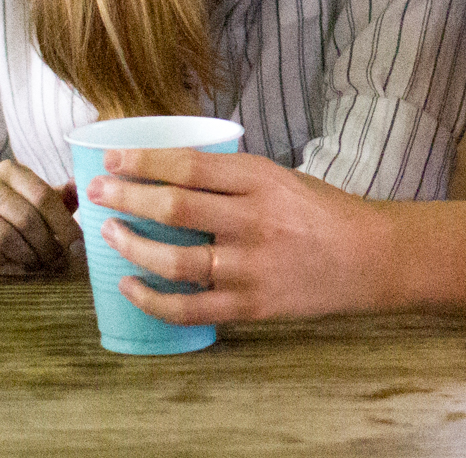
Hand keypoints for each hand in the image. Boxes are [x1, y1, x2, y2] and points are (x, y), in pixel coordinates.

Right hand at [0, 159, 78, 275]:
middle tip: (56, 262)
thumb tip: (80, 186)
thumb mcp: (35, 207)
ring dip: (24, 255)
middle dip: (46, 244)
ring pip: (2, 234)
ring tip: (35, 265)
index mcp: (9, 170)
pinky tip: (6, 265)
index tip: (77, 246)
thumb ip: (58, 198)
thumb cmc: (8, 220)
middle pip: (24, 216)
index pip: (42, 195)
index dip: (63, 223)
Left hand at [83, 149, 394, 322]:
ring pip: (176, 259)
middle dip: (127, 198)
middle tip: (97, 193)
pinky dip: (154, 299)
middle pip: (175, 208)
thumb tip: (166, 173)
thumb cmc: (320, 212)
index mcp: (261, 180)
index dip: (144, 162)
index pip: (190, 166)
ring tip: (109, 233)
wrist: (369, 258)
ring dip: (133, 245)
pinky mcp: (252, 305)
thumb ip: (230, 179)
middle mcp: (254, 220)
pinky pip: (190, 307)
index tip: (113, 158)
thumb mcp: (279, 177)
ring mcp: (251, 266)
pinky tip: (131, 286)